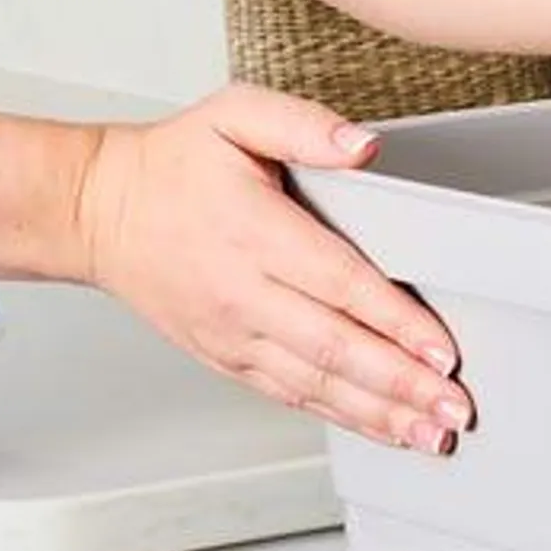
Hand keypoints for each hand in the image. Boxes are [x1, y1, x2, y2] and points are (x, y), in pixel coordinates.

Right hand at [80, 86, 472, 451]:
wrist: (96, 211)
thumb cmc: (171, 166)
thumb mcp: (234, 116)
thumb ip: (304, 126)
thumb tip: (361, 145)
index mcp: (255, 233)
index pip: (340, 283)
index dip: (395, 320)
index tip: (441, 349)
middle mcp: (243, 292)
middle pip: (335, 348)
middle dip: (402, 384)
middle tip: (454, 409)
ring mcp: (233, 332)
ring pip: (316, 384)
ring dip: (380, 413)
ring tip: (431, 434)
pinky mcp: (225, 356)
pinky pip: (290, 393)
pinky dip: (341, 416)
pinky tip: (382, 427)